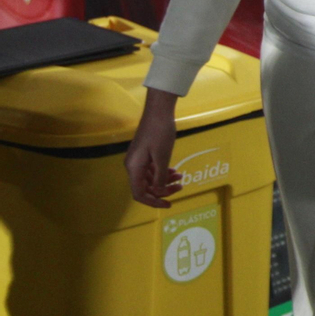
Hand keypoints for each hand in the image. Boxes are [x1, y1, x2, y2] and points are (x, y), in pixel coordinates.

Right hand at [125, 90, 180, 207]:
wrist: (158, 111)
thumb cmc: (160, 132)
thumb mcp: (162, 157)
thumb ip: (160, 177)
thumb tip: (160, 192)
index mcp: (134, 168)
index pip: (139, 193)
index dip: (153, 201)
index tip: (168, 204)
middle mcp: (133, 166)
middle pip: (146, 187)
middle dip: (163, 190)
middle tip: (180, 187)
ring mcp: (138, 160)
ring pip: (150, 179)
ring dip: (165, 181)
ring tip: (180, 178)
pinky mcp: (144, 155)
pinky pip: (152, 170)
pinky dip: (163, 173)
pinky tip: (175, 172)